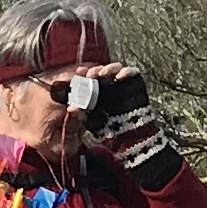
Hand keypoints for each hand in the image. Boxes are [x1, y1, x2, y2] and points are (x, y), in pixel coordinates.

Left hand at [83, 67, 182, 186]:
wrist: (130, 138)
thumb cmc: (107, 128)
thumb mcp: (90, 121)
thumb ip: (80, 115)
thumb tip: (71, 109)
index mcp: (95, 90)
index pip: (88, 78)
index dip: (83, 74)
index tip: (80, 73)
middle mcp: (108, 84)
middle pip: (101, 71)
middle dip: (95, 71)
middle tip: (91, 75)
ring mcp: (122, 83)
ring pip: (115, 69)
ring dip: (108, 69)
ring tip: (103, 74)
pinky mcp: (135, 83)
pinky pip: (132, 73)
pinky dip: (127, 72)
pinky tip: (120, 76)